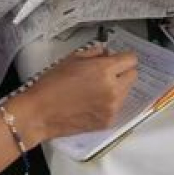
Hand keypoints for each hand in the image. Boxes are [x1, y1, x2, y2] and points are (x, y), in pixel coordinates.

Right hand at [14, 45, 137, 142]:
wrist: (40, 113)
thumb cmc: (52, 85)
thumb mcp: (72, 59)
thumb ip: (95, 53)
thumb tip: (106, 53)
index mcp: (104, 70)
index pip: (131, 59)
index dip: (124, 57)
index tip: (118, 59)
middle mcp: (112, 89)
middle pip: (133, 75)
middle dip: (123, 71)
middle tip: (108, 73)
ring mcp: (112, 107)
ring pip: (127, 91)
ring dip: (118, 87)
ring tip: (97, 88)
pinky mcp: (108, 121)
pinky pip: (118, 107)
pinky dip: (111, 103)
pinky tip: (94, 101)